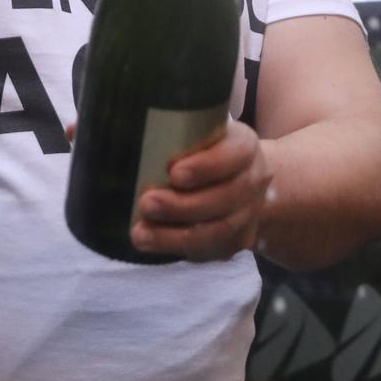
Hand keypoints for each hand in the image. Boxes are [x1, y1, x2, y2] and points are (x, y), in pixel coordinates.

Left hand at [130, 120, 272, 261]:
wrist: (244, 180)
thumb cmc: (207, 149)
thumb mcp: (202, 131)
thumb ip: (180, 131)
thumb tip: (127, 134)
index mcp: (244, 147)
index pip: (234, 154)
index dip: (206, 166)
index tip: (173, 172)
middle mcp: (253, 181)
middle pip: (225, 198)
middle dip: (183, 205)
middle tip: (146, 203)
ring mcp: (248, 214)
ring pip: (219, 230)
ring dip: (176, 234)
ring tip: (141, 232)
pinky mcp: (237, 241)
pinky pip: (211, 250)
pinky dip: (178, 248)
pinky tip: (151, 243)